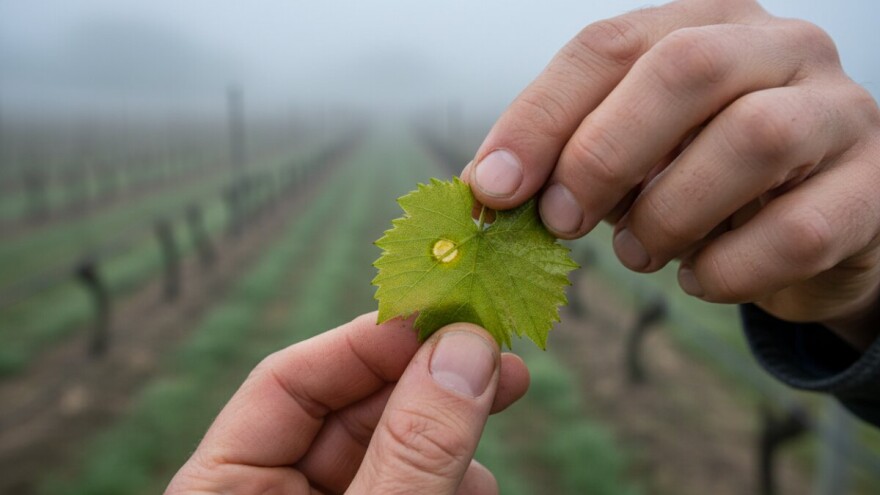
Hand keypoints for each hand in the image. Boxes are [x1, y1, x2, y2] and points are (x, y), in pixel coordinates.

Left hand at [165, 312, 528, 493]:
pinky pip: (411, 486)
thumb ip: (410, 449)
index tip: (441, 314)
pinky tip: (476, 486)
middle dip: (428, 382)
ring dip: (449, 435)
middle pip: (350, 411)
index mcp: (223, 492)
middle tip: (498, 355)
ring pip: (391, 451)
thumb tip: (465, 348)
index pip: (285, 382)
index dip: (365, 341)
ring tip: (492, 433)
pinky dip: (450, 480)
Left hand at [464, 0, 879, 348]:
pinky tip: (699, 276)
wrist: (811, 219)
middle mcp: (778, 48)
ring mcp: (838, 112)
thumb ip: (570, 156)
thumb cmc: (701, 177)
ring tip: (640, 251)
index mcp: (702, 23)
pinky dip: (726, 269)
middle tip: (563, 222)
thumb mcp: (631, 152)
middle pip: (684, 70)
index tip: (493, 187)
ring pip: (752, 141)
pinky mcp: (871, 189)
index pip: (606, 46)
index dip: (539, 118)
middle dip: (603, 153)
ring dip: (670, 214)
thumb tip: (493, 188)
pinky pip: (797, 232)